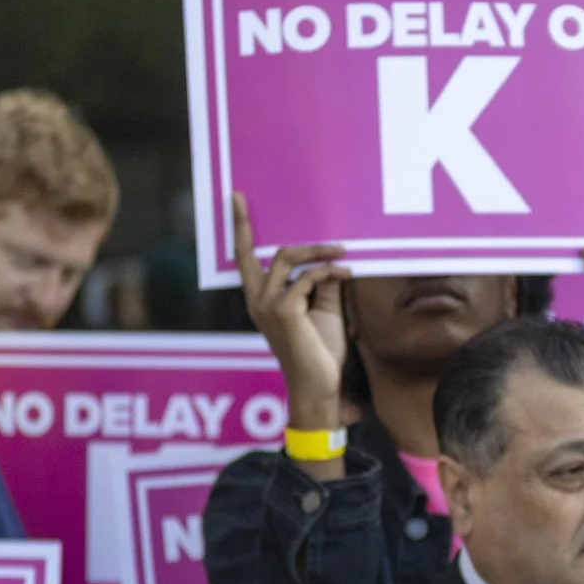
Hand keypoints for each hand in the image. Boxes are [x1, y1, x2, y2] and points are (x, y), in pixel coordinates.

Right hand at [232, 191, 349, 431]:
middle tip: (328, 238)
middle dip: (294, 237)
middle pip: (266, 252)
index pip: (244, 258)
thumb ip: (322, 285)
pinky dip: (328, 271)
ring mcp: (267, 305)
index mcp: (260, 299)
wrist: (319, 385)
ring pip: (287, 258)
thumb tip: (329, 260)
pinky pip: (307, 277)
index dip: (240, 228)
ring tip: (343, 253)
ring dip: (318, 252)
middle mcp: (257, 300)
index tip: (238, 199)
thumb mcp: (323, 311)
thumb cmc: (319, 351)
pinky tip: (346, 272)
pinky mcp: (284, 310)